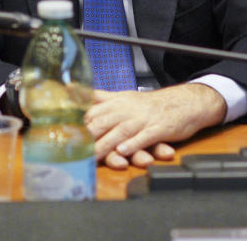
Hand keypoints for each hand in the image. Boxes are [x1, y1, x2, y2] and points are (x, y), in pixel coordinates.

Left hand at [84, 84, 225, 168]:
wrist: (183, 102)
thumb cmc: (150, 104)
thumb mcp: (123, 97)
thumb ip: (99, 98)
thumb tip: (74, 90)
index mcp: (116, 102)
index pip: (92, 112)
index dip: (77, 124)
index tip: (63, 134)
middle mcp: (126, 110)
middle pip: (102, 122)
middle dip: (87, 136)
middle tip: (72, 148)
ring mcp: (142, 119)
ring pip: (120, 132)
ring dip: (106, 144)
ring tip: (92, 155)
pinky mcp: (158, 129)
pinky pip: (144, 137)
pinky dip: (133, 144)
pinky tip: (123, 151)